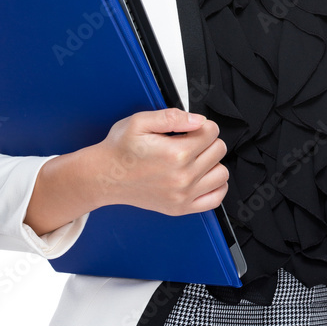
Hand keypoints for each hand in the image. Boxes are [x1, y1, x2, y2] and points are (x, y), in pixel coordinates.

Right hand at [90, 107, 229, 214]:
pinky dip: (215, 186)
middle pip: (219, 150)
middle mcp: (183, 177)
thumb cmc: (120, 149)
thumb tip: (198, 120)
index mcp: (176, 153)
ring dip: (212, 163)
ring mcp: (183, 195)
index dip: (202, 125)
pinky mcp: (181, 208)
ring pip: (222, 173)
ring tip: (194, 159)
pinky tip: (202, 177)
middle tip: (189, 141)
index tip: (189, 129)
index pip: (212, 132)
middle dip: (207, 141)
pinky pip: (215, 198)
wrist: (105, 177)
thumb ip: (172, 117)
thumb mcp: (140, 122)